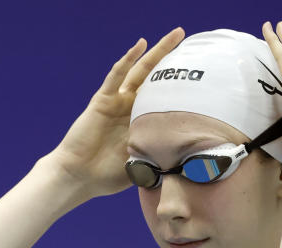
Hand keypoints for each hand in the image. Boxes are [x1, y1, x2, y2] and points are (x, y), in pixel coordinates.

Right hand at [44, 27, 185, 198]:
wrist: (80, 177)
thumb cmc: (108, 176)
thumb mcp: (144, 165)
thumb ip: (162, 157)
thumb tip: (192, 162)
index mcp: (142, 122)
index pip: (165, 98)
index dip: (180, 85)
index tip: (201, 73)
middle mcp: (130, 107)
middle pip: (154, 77)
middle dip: (171, 58)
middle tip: (187, 39)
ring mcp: (117, 101)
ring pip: (139, 71)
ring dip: (156, 52)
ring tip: (175, 36)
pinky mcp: (102, 101)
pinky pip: (116, 77)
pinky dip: (127, 60)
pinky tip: (139, 46)